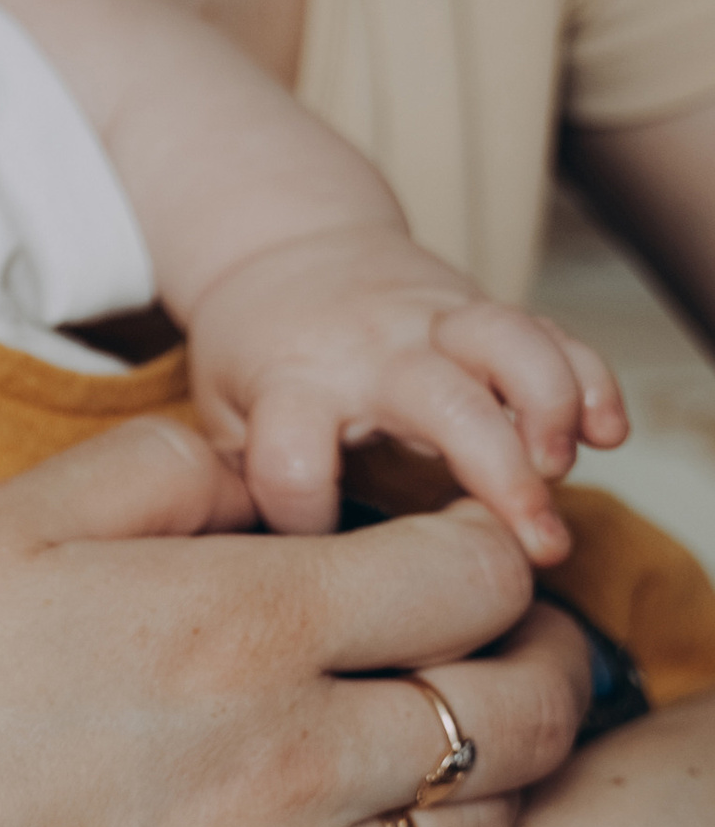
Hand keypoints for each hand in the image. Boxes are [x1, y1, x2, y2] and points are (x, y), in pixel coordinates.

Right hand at [0, 420, 581, 826]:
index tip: (450, 540)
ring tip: (438, 736)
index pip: (477, 578)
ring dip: (487, 775)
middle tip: (493, 635)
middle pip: (522, 714)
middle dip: (536, 657)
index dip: (489, 543)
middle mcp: (294, 766)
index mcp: (244, 629)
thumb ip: (152, 472)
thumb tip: (251, 472)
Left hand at [186, 227, 625, 561]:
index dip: (304, 518)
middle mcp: (370, 348)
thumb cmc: (254, 352)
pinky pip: (552, 333)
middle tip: (534, 545)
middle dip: (499, 473)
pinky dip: (589, 377)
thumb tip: (254, 582)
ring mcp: (433, 321)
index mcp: (291, 379)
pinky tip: (608, 432)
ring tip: (564, 468)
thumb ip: (234, 484)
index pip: (294, 460)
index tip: (313, 556)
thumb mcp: (218, 412)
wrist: (287, 245)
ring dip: (551, 406)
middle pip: (443, 400)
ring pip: (510, 343)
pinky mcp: (480, 310)